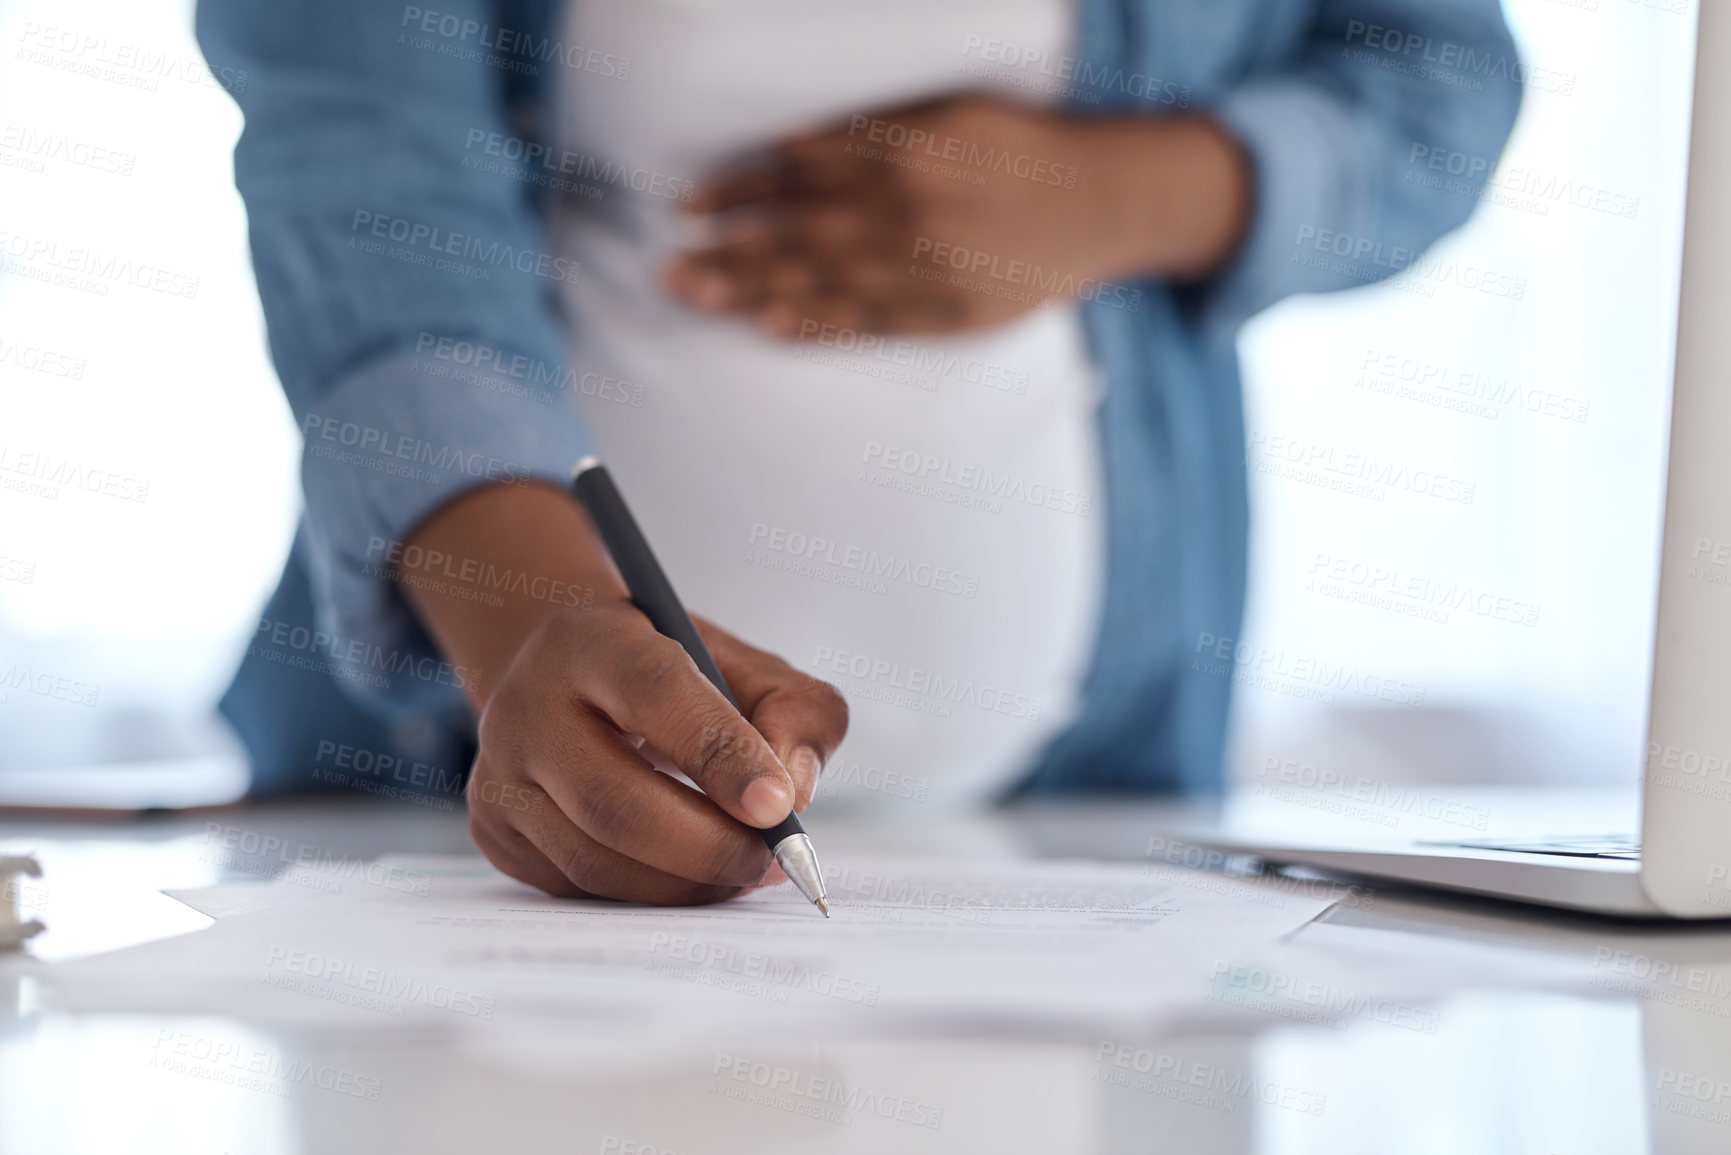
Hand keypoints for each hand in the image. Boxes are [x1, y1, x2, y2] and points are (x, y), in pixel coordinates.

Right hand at [393, 483, 847, 903]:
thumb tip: (796, 792)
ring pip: (594, 859)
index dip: (719, 753)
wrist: (562, 673)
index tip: (778, 806)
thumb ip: (795, 710)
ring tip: (742, 870)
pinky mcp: (494, 829)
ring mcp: (500, 773)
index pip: (653, 690)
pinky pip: (578, 888)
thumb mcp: (743, 662)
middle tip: (770, 860)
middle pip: (614, 801)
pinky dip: (649, 895)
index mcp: (592, 640)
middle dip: (708, 846)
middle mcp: (527, 705)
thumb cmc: (671, 672)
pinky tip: (691, 876)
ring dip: (684, 883)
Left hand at [665, 98, 1250, 337]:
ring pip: (823, 281)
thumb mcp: (944, 115)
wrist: (1099, 203)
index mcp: (903, 153)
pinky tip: (769, 328)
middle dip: (726, 252)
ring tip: (697, 297)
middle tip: (667, 271)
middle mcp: (907, 211)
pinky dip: (817, 325)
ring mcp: (926, 267)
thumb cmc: (1016, 149)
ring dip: (753, 290)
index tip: (685, 205)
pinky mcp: (946, 311)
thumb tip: (788, 145)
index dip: (737, 190)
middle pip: (797, 234)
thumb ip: (869, 131)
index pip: (800, 175)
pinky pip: (871, 321)